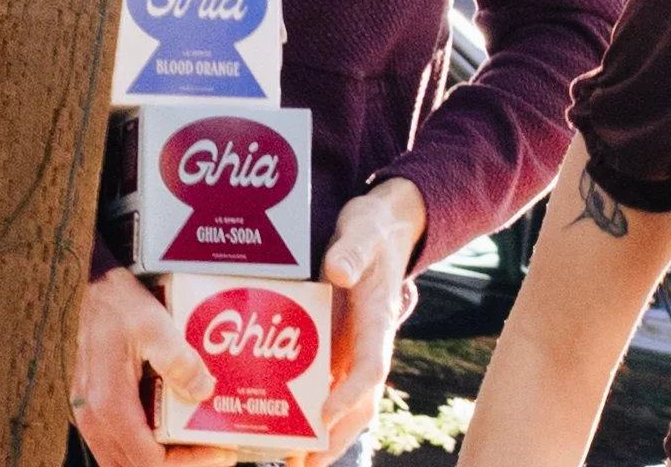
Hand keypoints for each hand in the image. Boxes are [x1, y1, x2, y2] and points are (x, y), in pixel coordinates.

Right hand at [71, 266, 236, 466]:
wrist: (95, 287)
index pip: (149, 460)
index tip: (218, 451)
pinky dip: (144, 444)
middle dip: (177, 463)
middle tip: (211, 450)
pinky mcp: (92, 405)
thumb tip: (204, 391)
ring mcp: (89, 412)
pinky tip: (168, 426)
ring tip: (193, 441)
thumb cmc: (119, 304)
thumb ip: (178, 360)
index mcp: (110, 403)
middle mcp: (94, 416)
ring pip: (123, 458)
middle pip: (135, 466)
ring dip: (158, 456)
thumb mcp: (154, 326)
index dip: (187, 462)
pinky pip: (117, 442)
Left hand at [291, 178, 426, 466]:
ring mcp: (355, 346)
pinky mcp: (340, 342)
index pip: (370, 367)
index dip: (349, 394)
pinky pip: (330, 382)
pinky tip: (288, 423)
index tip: (323, 415)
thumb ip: (352, 252)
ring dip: (325, 433)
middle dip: (337, 436)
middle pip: (361, 401)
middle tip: (306, 463)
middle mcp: (369, 342)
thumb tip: (339, 272)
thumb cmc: (371, 229)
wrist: (382, 226)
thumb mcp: (361, 231)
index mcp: (379, 320)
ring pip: (346, 400)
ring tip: (294, 460)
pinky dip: (314, 409)